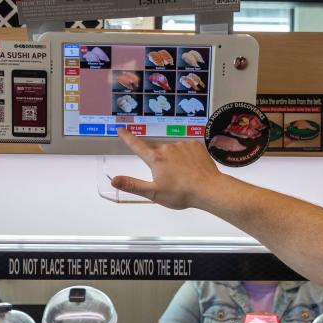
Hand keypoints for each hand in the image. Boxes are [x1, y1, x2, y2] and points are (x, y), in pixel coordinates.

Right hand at [111, 128, 227, 209]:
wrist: (208, 188)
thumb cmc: (181, 193)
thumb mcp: (153, 192)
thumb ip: (132, 185)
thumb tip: (114, 180)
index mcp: (155, 159)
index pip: (137, 146)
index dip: (128, 138)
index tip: (121, 129)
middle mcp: (167, 148)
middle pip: (157, 153)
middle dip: (160, 163)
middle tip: (170, 179)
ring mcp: (182, 145)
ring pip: (172, 151)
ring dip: (174, 160)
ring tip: (183, 176)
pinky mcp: (195, 145)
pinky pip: (186, 149)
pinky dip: (186, 157)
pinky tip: (191, 168)